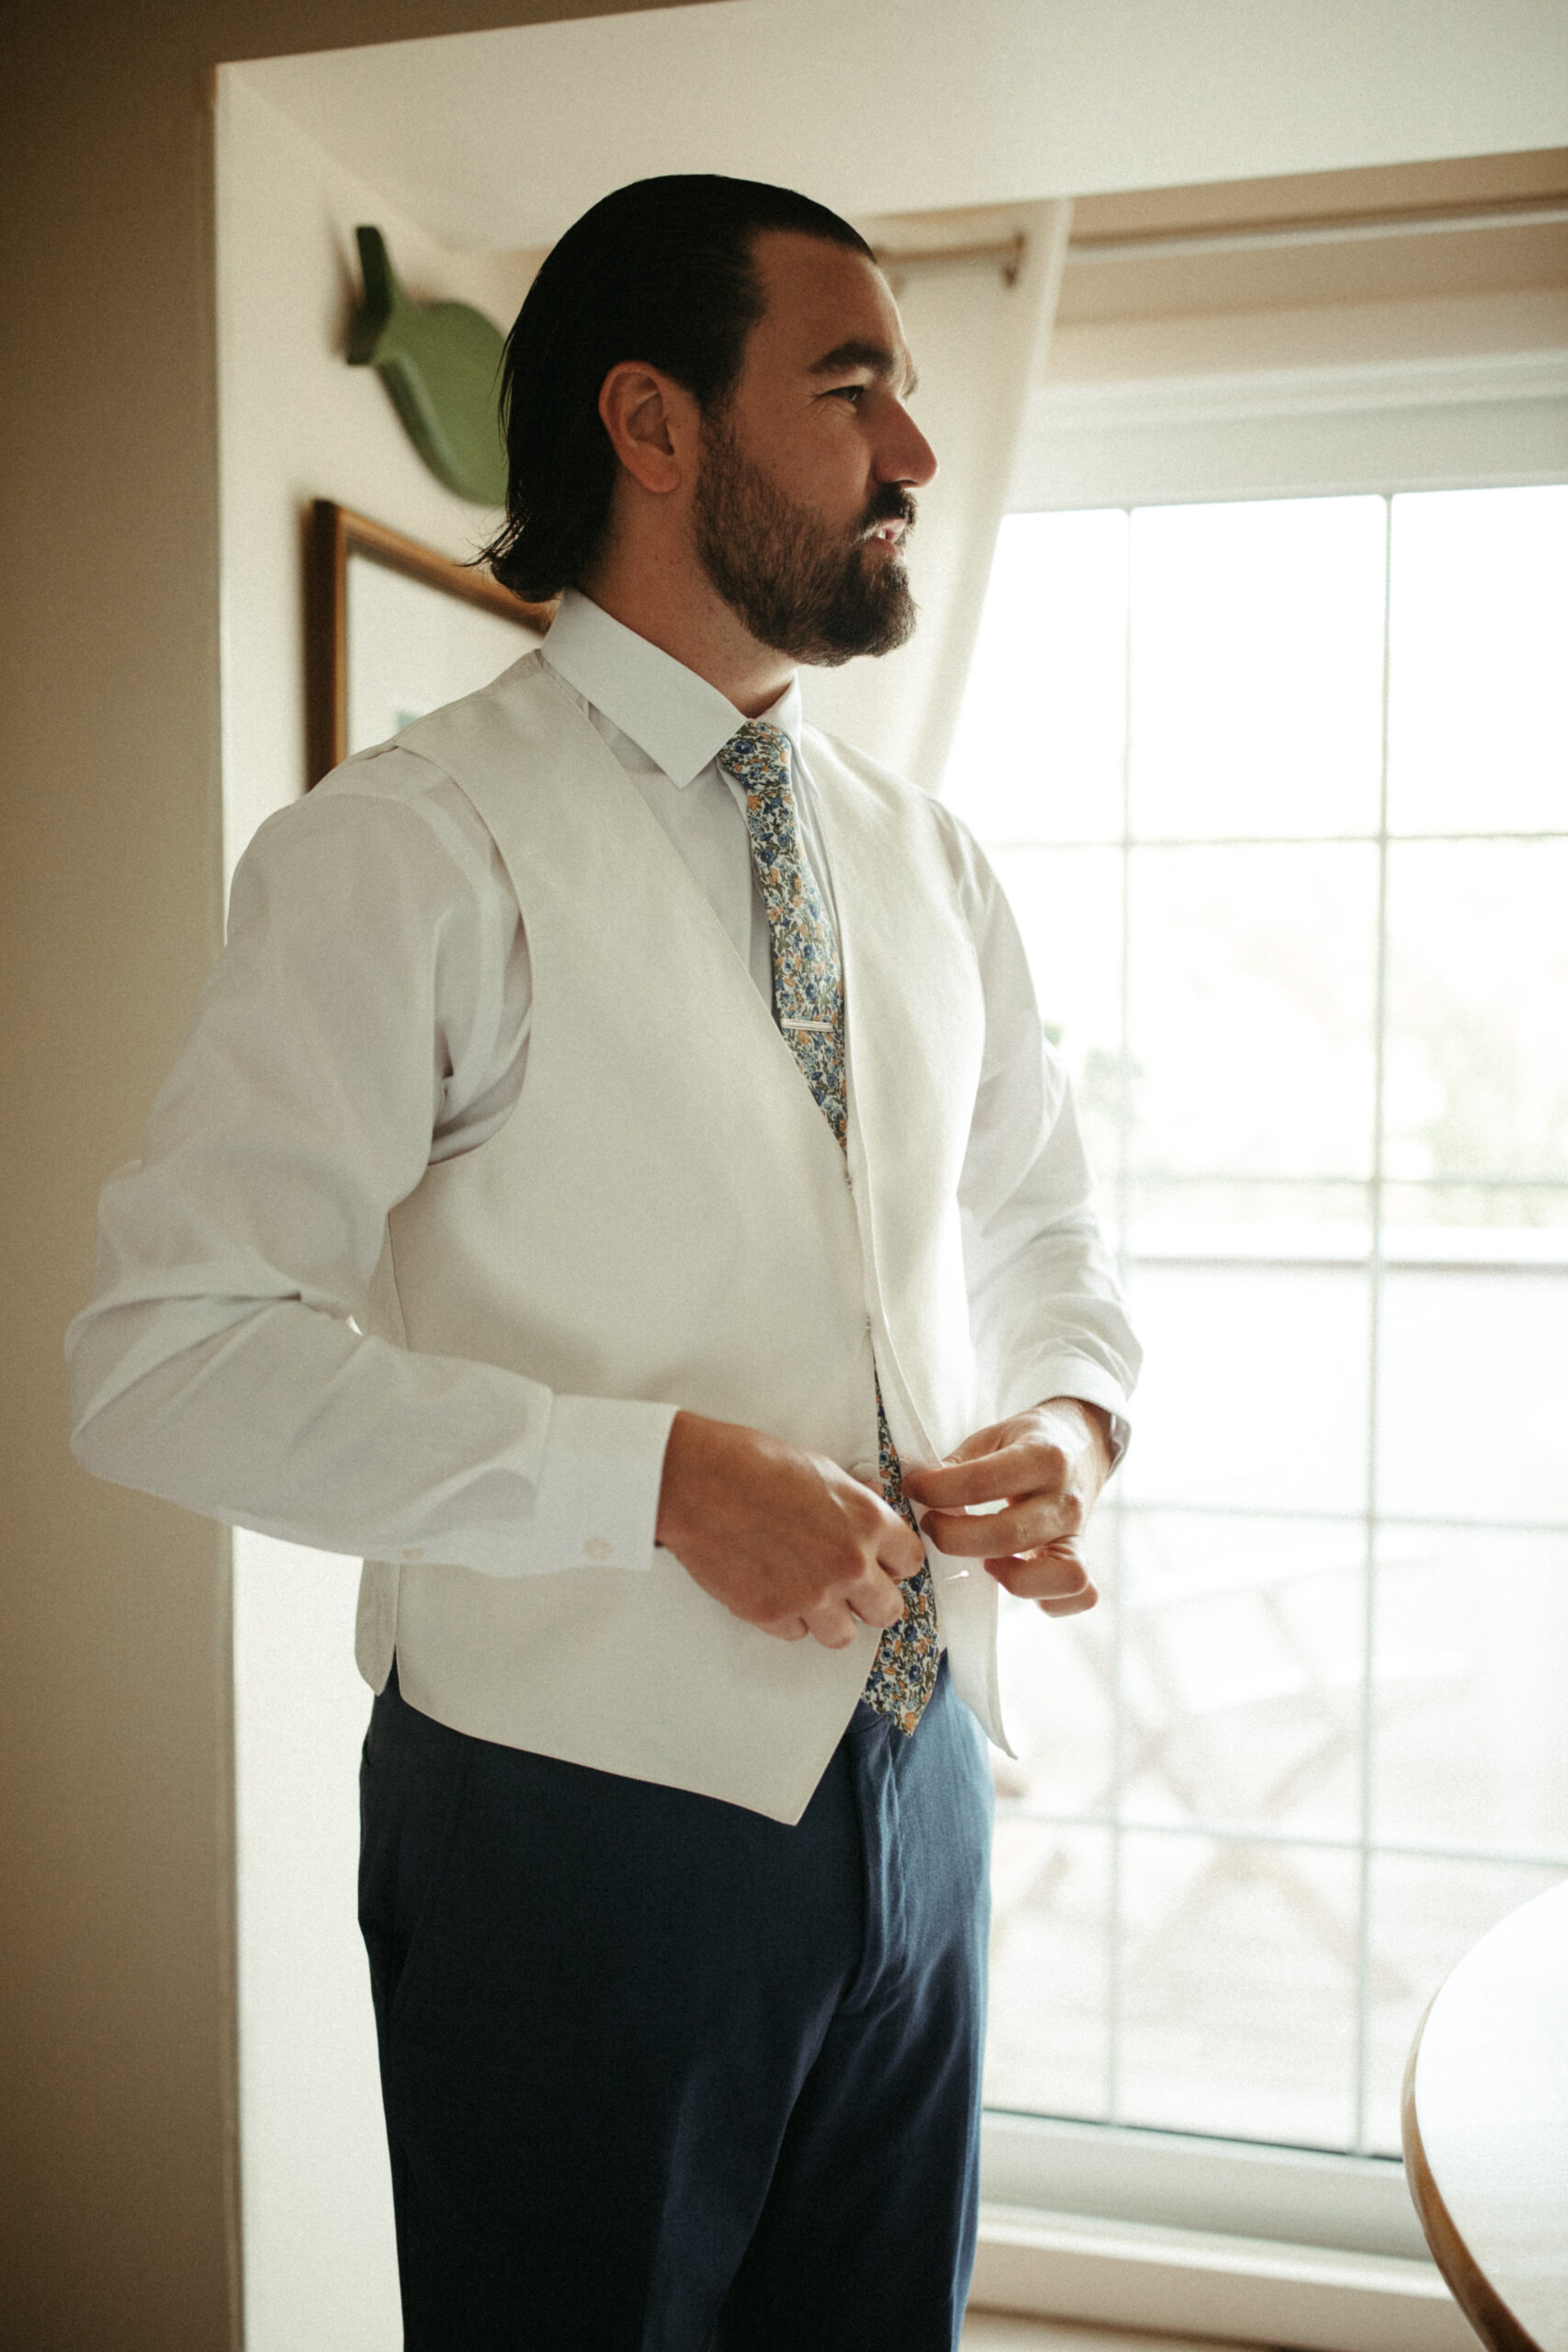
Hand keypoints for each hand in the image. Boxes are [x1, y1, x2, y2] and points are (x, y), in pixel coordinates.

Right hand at [655, 1410, 923, 1649]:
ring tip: (808, 1591)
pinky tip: (772, 1586)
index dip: (893, 1563)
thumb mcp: (823, 1470)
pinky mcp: (771, 1615)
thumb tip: (874, 1510)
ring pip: (843, 1635)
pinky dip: (786, 1617)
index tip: (880, 1562)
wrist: (699, 1482)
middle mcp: (847, 1565)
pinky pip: (795, 1633)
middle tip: (849, 1585)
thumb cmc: (755, 1465)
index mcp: (867, 1523)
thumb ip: (856, 1501)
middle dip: (871, 1599)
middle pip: (888, 1611)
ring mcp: (810, 1596)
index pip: (911, 1563)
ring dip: (830, 1617)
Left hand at [900, 1399, 1110, 1616]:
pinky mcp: (1082, 1557)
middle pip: (1009, 1535)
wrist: (1084, 1442)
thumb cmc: (1030, 1441)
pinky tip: (1013, 1576)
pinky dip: (1045, 1598)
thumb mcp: (995, 1435)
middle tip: (932, 1526)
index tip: (913, 1489)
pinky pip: (1078, 1595)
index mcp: (1043, 1457)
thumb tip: (918, 1491)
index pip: (982, 1482)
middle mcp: (1066, 1499)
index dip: (937, 1490)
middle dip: (955, 1538)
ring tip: (983, 1562)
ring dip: (1011, 1578)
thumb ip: (960, 1464)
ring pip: (1058, 1574)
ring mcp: (1078, 1533)